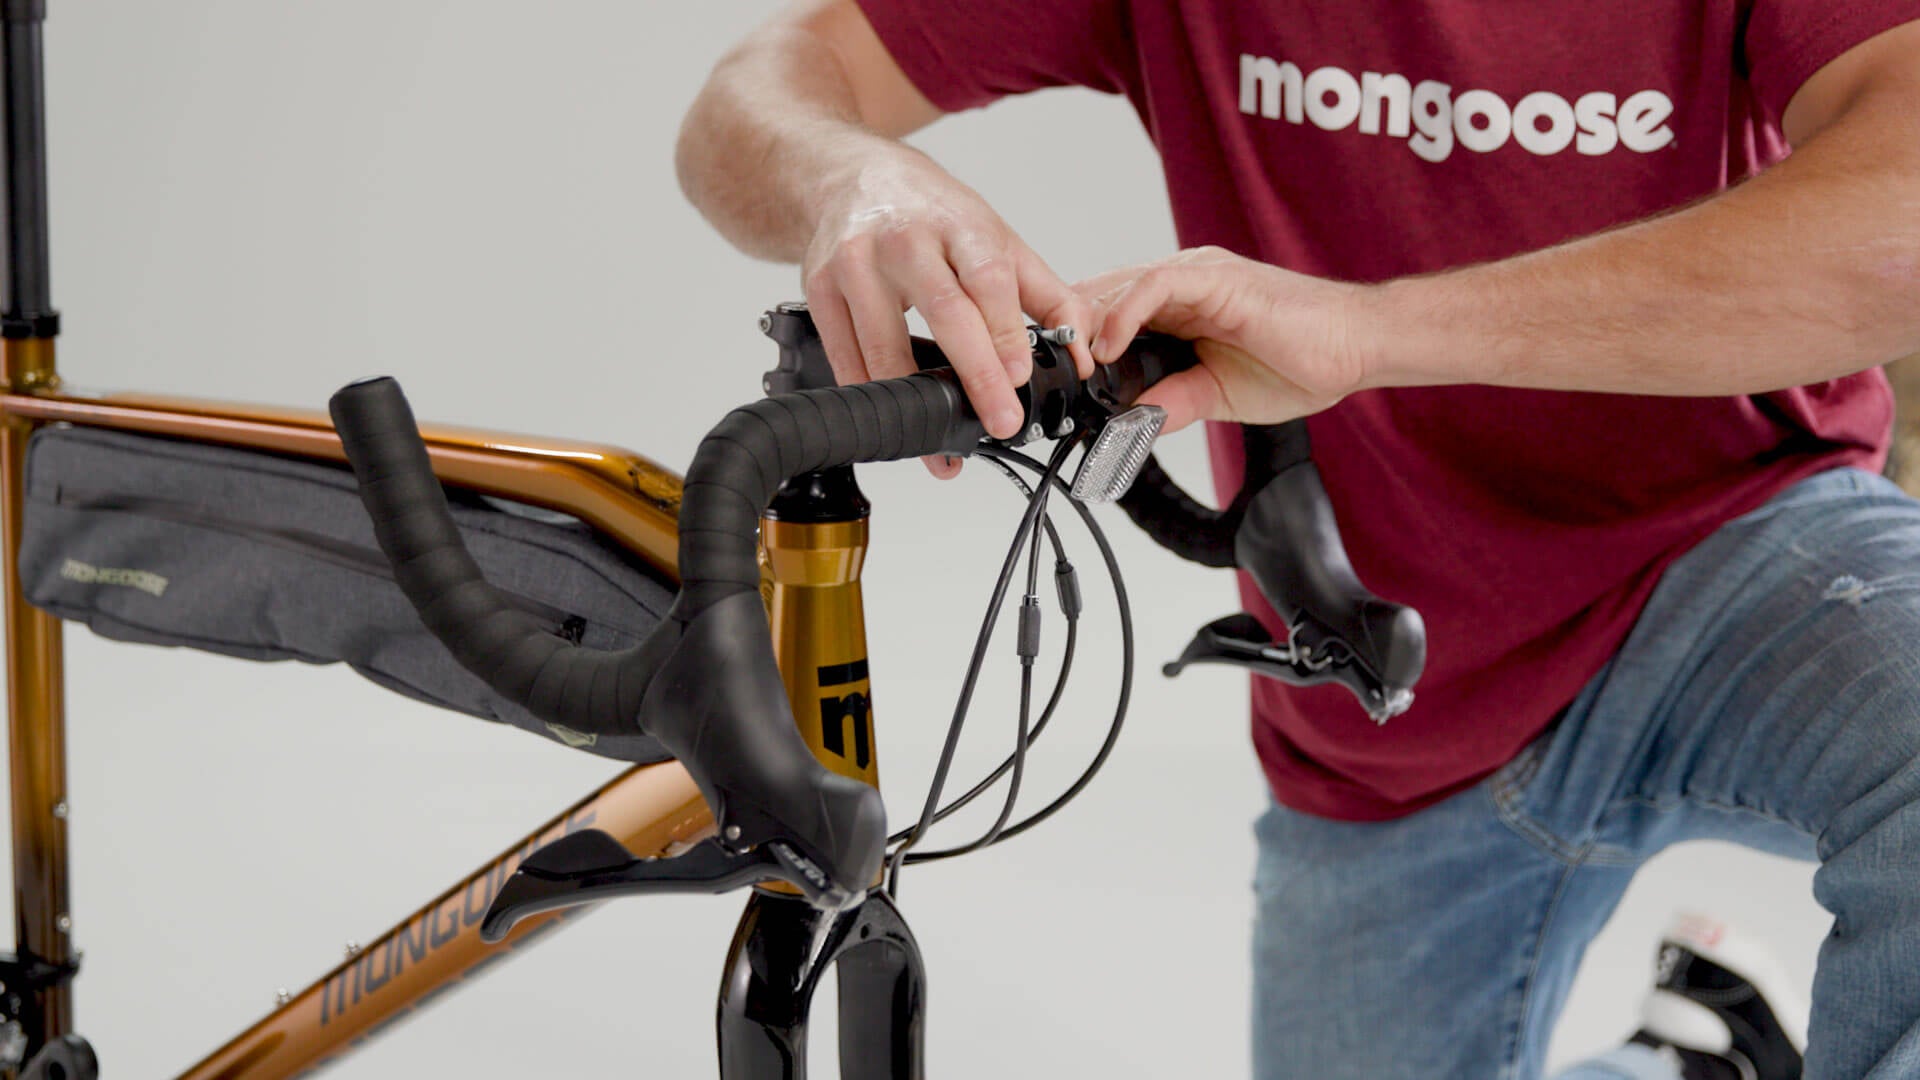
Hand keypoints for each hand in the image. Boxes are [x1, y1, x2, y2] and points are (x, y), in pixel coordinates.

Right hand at [802, 150, 1092, 476]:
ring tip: (942, 446)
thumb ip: (1046, 295)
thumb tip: (1082, 356)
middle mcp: (904, 240)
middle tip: (1000, 420)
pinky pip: (845, 355)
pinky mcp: (818, 289)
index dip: (1005, 330)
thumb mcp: (994, 237)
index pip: (987, 278)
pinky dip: (871, 394)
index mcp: (957, 224)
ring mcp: (855, 264)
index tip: (1021, 376)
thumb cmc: (929, 214)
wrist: (849, 176)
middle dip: (975, 372)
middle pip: (944, 310)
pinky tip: (894, 421)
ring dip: (914, 402)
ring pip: (883, 343)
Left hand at [1080, 247, 1374, 431]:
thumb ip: (1173, 402)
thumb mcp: (1218, 396)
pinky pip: (1154, 285)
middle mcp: (1181, 285)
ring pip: (1118, 286)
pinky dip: (1123, 315)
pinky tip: (1107, 351)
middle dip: (1068, 333)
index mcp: (1178, 309)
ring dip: (1086, 325)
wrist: (1355, 346)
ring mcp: (1197, 276)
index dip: (1075, 343)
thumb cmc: (1300, 362)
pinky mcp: (1215, 277)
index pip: (1107, 314)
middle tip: (1044, 375)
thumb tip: (1130, 423)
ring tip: (1069, 365)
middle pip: (1101, 295)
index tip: (1054, 384)